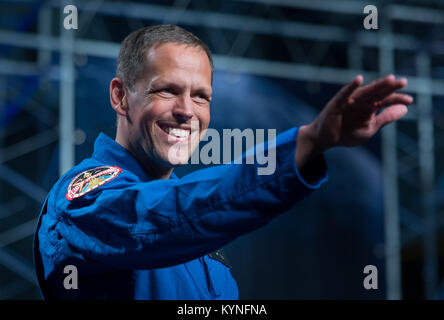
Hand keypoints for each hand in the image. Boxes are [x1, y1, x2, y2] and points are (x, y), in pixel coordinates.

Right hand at [296, 74, 412, 168]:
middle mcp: (361, 101)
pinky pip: (345, 93)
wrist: (326, 139)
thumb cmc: (346, 133)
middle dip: (390, 87)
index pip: (386, 100)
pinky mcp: (337, 103)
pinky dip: (351, 87)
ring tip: (390, 79)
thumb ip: (386, 118)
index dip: (397, 99)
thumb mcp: (370, 128)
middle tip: (403, 81)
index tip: (410, 100)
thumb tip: (405, 109)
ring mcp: (349, 101)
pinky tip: (359, 80)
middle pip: (378, 92)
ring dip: (377, 85)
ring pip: (365, 91)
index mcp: (370, 107)